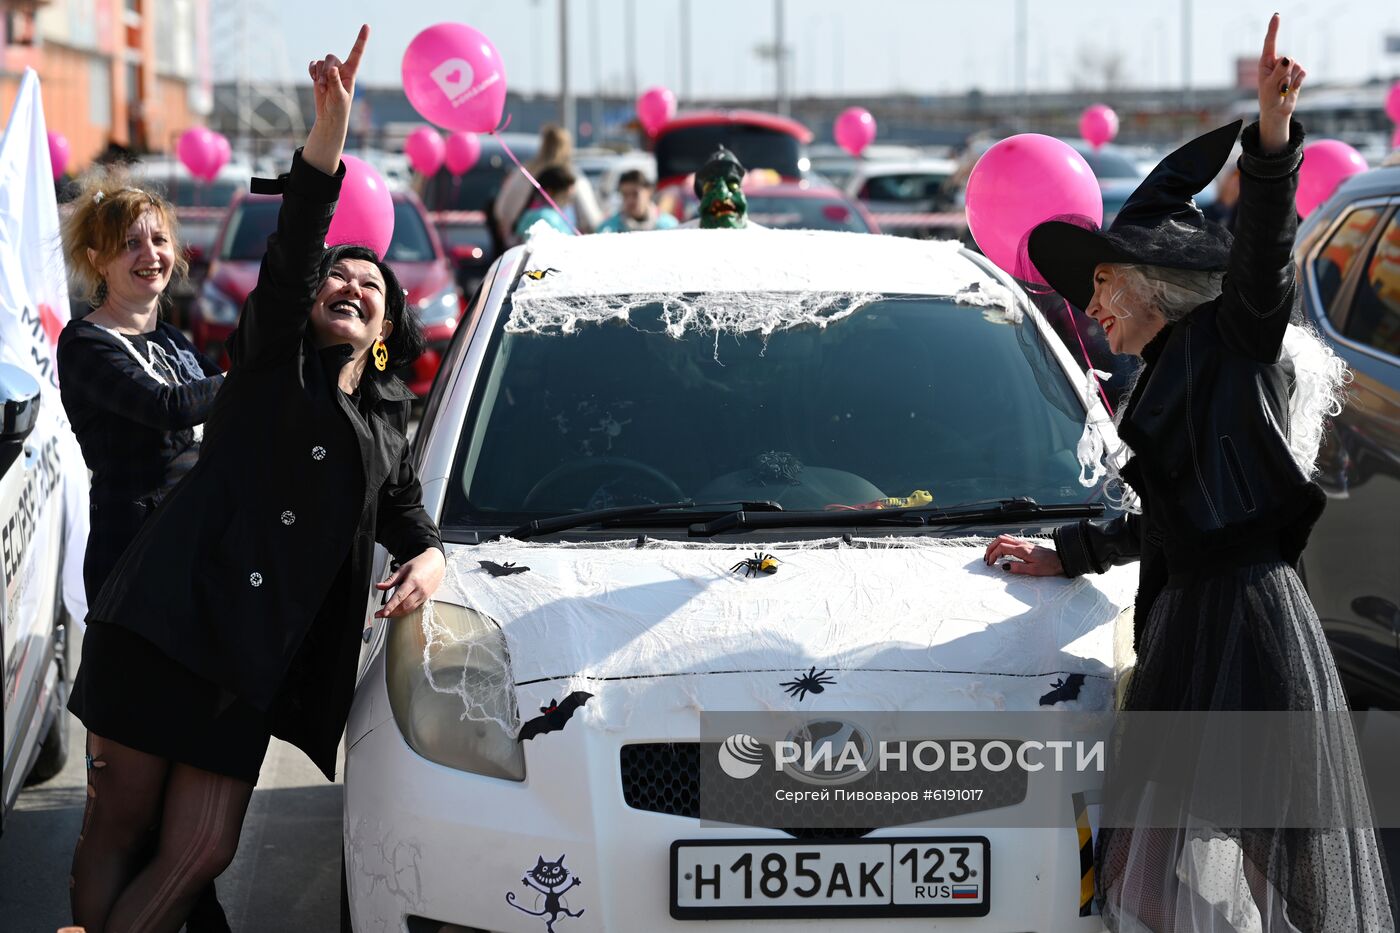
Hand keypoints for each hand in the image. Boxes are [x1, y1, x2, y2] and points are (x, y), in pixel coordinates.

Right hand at [309, 24, 367, 128]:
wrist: (329, 116)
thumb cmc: (339, 108)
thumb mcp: (339, 97)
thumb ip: (335, 82)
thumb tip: (332, 69)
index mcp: (351, 72)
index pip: (357, 53)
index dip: (361, 39)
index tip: (366, 25)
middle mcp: (341, 68)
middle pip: (330, 57)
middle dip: (325, 70)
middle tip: (325, 86)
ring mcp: (329, 71)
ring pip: (321, 62)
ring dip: (318, 75)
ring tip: (322, 88)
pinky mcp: (319, 74)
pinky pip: (313, 64)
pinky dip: (312, 71)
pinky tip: (314, 80)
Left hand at [375, 546, 445, 617]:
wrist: (437, 563)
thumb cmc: (421, 563)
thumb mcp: (404, 568)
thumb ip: (391, 580)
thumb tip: (379, 586)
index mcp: (413, 581)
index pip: (400, 597)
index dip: (390, 606)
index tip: (382, 613)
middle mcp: (420, 590)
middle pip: (404, 606)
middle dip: (391, 613)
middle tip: (380, 614)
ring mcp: (424, 595)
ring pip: (409, 609)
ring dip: (397, 614)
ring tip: (386, 614)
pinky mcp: (426, 598)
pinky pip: (414, 607)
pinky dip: (404, 611)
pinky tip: (397, 611)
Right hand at [983, 534, 1063, 576]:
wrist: (1060, 560)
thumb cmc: (1049, 565)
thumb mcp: (1033, 570)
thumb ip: (1017, 568)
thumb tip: (1004, 567)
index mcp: (1021, 550)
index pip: (1001, 548)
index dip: (992, 555)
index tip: (990, 563)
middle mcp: (1021, 543)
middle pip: (999, 539)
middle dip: (990, 548)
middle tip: (986, 558)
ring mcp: (1023, 543)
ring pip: (1004, 538)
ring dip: (994, 545)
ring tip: (991, 555)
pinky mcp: (1024, 544)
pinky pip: (1009, 540)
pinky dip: (1001, 544)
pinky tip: (1001, 553)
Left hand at [1256, 13, 1304, 152]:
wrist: (1277, 111)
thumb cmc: (1268, 98)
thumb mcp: (1270, 85)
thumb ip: (1279, 71)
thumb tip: (1288, 58)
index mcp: (1266, 62)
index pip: (1270, 42)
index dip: (1274, 28)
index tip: (1277, 15)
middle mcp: (1278, 62)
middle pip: (1288, 58)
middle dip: (1285, 74)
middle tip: (1278, 86)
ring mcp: (1288, 67)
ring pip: (1297, 66)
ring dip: (1291, 80)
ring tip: (1283, 89)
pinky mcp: (1298, 73)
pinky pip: (1303, 72)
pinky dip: (1298, 82)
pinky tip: (1291, 89)